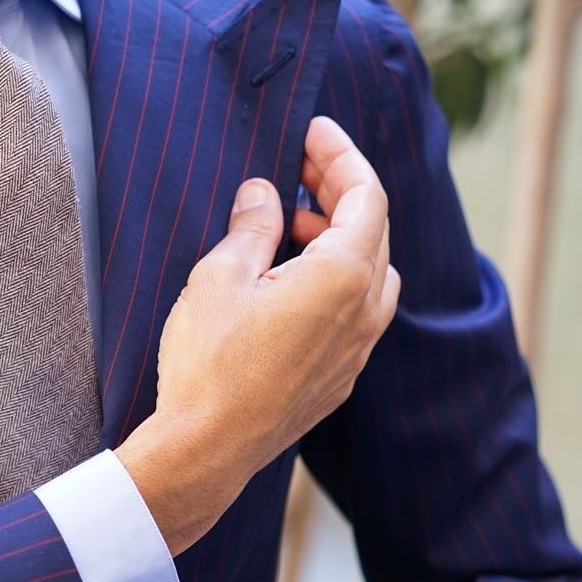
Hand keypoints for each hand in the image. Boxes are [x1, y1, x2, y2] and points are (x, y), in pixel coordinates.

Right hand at [115, 116, 397, 554]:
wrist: (206, 449)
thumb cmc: (208, 363)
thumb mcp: (220, 276)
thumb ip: (252, 226)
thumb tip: (263, 195)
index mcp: (343, 276)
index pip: (366, 196)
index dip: (342, 156)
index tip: (314, 132)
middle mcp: (365, 311)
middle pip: (374, 230)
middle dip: (340, 191)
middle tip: (300, 167)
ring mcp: (358, 350)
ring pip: (372, 272)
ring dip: (340, 237)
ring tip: (292, 225)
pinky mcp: (340, 378)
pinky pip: (358, 311)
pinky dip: (338, 279)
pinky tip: (294, 280)